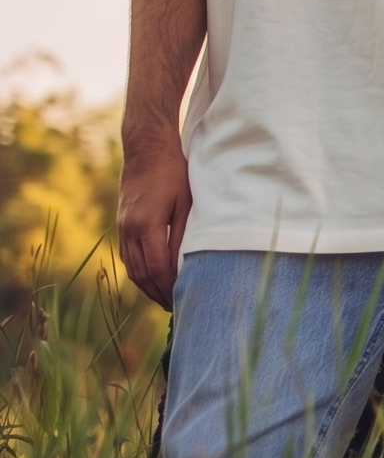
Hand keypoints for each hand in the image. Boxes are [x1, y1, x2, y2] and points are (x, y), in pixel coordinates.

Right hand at [117, 130, 191, 308]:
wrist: (147, 148)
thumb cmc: (174, 173)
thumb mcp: (187, 203)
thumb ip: (185, 235)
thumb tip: (187, 266)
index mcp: (146, 225)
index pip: (157, 268)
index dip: (170, 287)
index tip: (184, 300)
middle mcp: (129, 229)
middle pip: (141, 273)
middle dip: (158, 293)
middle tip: (176, 309)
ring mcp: (122, 226)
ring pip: (131, 267)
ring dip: (147, 286)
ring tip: (165, 299)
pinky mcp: (121, 223)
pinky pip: (127, 256)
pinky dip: (139, 271)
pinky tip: (152, 278)